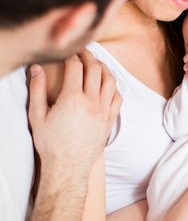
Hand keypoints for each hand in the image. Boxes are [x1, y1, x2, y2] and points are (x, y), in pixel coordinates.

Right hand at [28, 50, 121, 188]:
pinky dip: (114, 87)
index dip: (72, 56)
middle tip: (83, 53)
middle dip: (89, 57)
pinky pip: (118, 97)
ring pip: (110, 81)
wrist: (68, 167)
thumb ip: (37, 90)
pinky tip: (107, 84)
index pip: (76, 67)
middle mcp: (91, 102)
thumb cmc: (50, 144)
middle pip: (95, 69)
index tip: (68, 53)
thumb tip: (36, 68)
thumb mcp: (37, 116)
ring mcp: (103, 111)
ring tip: (96, 64)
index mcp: (72, 99)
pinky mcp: (110, 121)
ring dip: (104, 68)